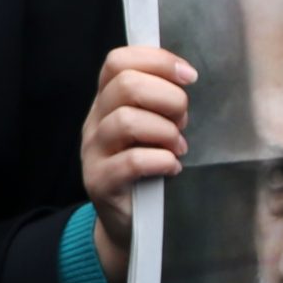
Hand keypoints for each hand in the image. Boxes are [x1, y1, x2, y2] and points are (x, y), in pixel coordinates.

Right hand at [80, 46, 193, 282]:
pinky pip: (133, 161)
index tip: (189, 77)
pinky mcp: (100, 181)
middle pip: (125, 85)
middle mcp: (95, 121)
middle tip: (183, 121)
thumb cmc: (148, 169)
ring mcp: (93, 152)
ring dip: (165, 132)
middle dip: (168, 98)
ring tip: (177, 148)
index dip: (157, 61)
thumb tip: (185, 80)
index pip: (118, 61)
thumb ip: (159, 101)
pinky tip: (172, 168)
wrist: (127, 222)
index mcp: (107, 101)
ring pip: (126, 121)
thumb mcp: (150, 128)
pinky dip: (162, 161)